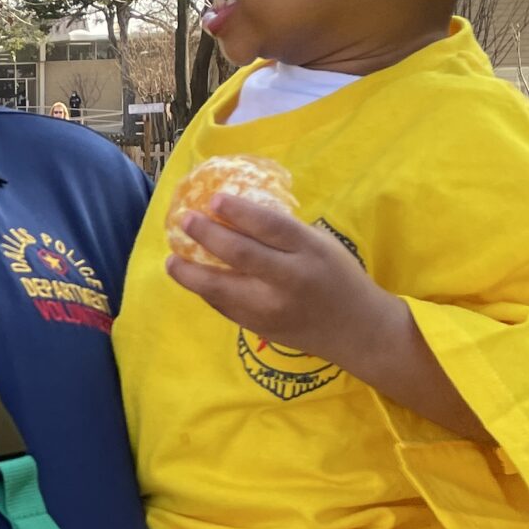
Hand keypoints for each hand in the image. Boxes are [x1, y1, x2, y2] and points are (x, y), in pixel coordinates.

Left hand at [168, 192, 400, 368]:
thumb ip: (285, 233)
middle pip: (240, 254)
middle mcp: (290, 279)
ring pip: (222, 288)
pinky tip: (191, 278)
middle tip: (185, 219)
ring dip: (190, 273)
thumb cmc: (339, 277)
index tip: (214, 198)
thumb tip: (236, 215)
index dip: (239, 211)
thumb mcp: (321, 245)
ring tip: (172, 259)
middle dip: (207, 235)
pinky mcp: (260, 327)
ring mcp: (273, 307)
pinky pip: (224, 307)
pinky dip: (205, 291)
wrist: (357, 330)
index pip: (270, 226)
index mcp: (310, 251)